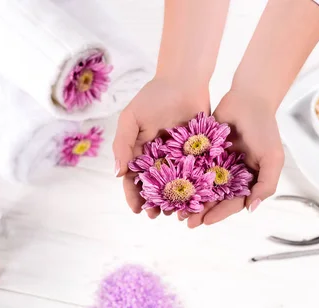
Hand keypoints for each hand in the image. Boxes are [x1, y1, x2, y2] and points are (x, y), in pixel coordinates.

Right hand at [112, 77, 209, 217]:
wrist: (185, 79)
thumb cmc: (154, 96)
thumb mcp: (131, 118)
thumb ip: (122, 144)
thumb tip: (118, 174)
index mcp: (141, 153)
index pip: (134, 179)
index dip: (134, 195)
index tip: (137, 210)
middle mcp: (160, 159)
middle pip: (156, 187)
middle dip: (155, 203)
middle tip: (157, 216)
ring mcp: (181, 158)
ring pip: (178, 186)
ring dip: (177, 201)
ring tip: (178, 213)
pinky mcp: (200, 154)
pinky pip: (198, 175)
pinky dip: (198, 188)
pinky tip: (199, 200)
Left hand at [182, 88, 284, 227]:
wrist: (249, 99)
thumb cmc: (265, 129)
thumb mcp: (273, 158)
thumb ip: (266, 184)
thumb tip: (251, 208)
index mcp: (246, 181)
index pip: (232, 203)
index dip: (220, 213)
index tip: (206, 221)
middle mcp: (229, 176)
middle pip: (213, 199)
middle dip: (200, 211)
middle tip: (186, 221)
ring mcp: (215, 164)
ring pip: (199, 186)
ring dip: (189, 198)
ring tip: (176, 209)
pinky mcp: (201, 152)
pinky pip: (190, 167)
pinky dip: (181, 176)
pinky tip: (170, 185)